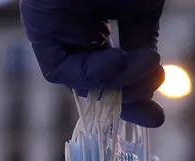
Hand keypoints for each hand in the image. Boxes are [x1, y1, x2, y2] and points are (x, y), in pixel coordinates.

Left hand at [20, 0, 166, 127]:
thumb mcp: (144, 8)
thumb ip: (143, 41)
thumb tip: (151, 82)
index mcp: (95, 23)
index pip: (110, 71)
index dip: (132, 95)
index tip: (155, 115)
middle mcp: (72, 30)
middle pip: (93, 83)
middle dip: (125, 100)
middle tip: (153, 112)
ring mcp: (54, 28)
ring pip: (77, 79)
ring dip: (116, 83)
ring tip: (147, 66)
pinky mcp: (39, 24)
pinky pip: (58, 68)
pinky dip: (93, 73)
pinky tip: (121, 62)